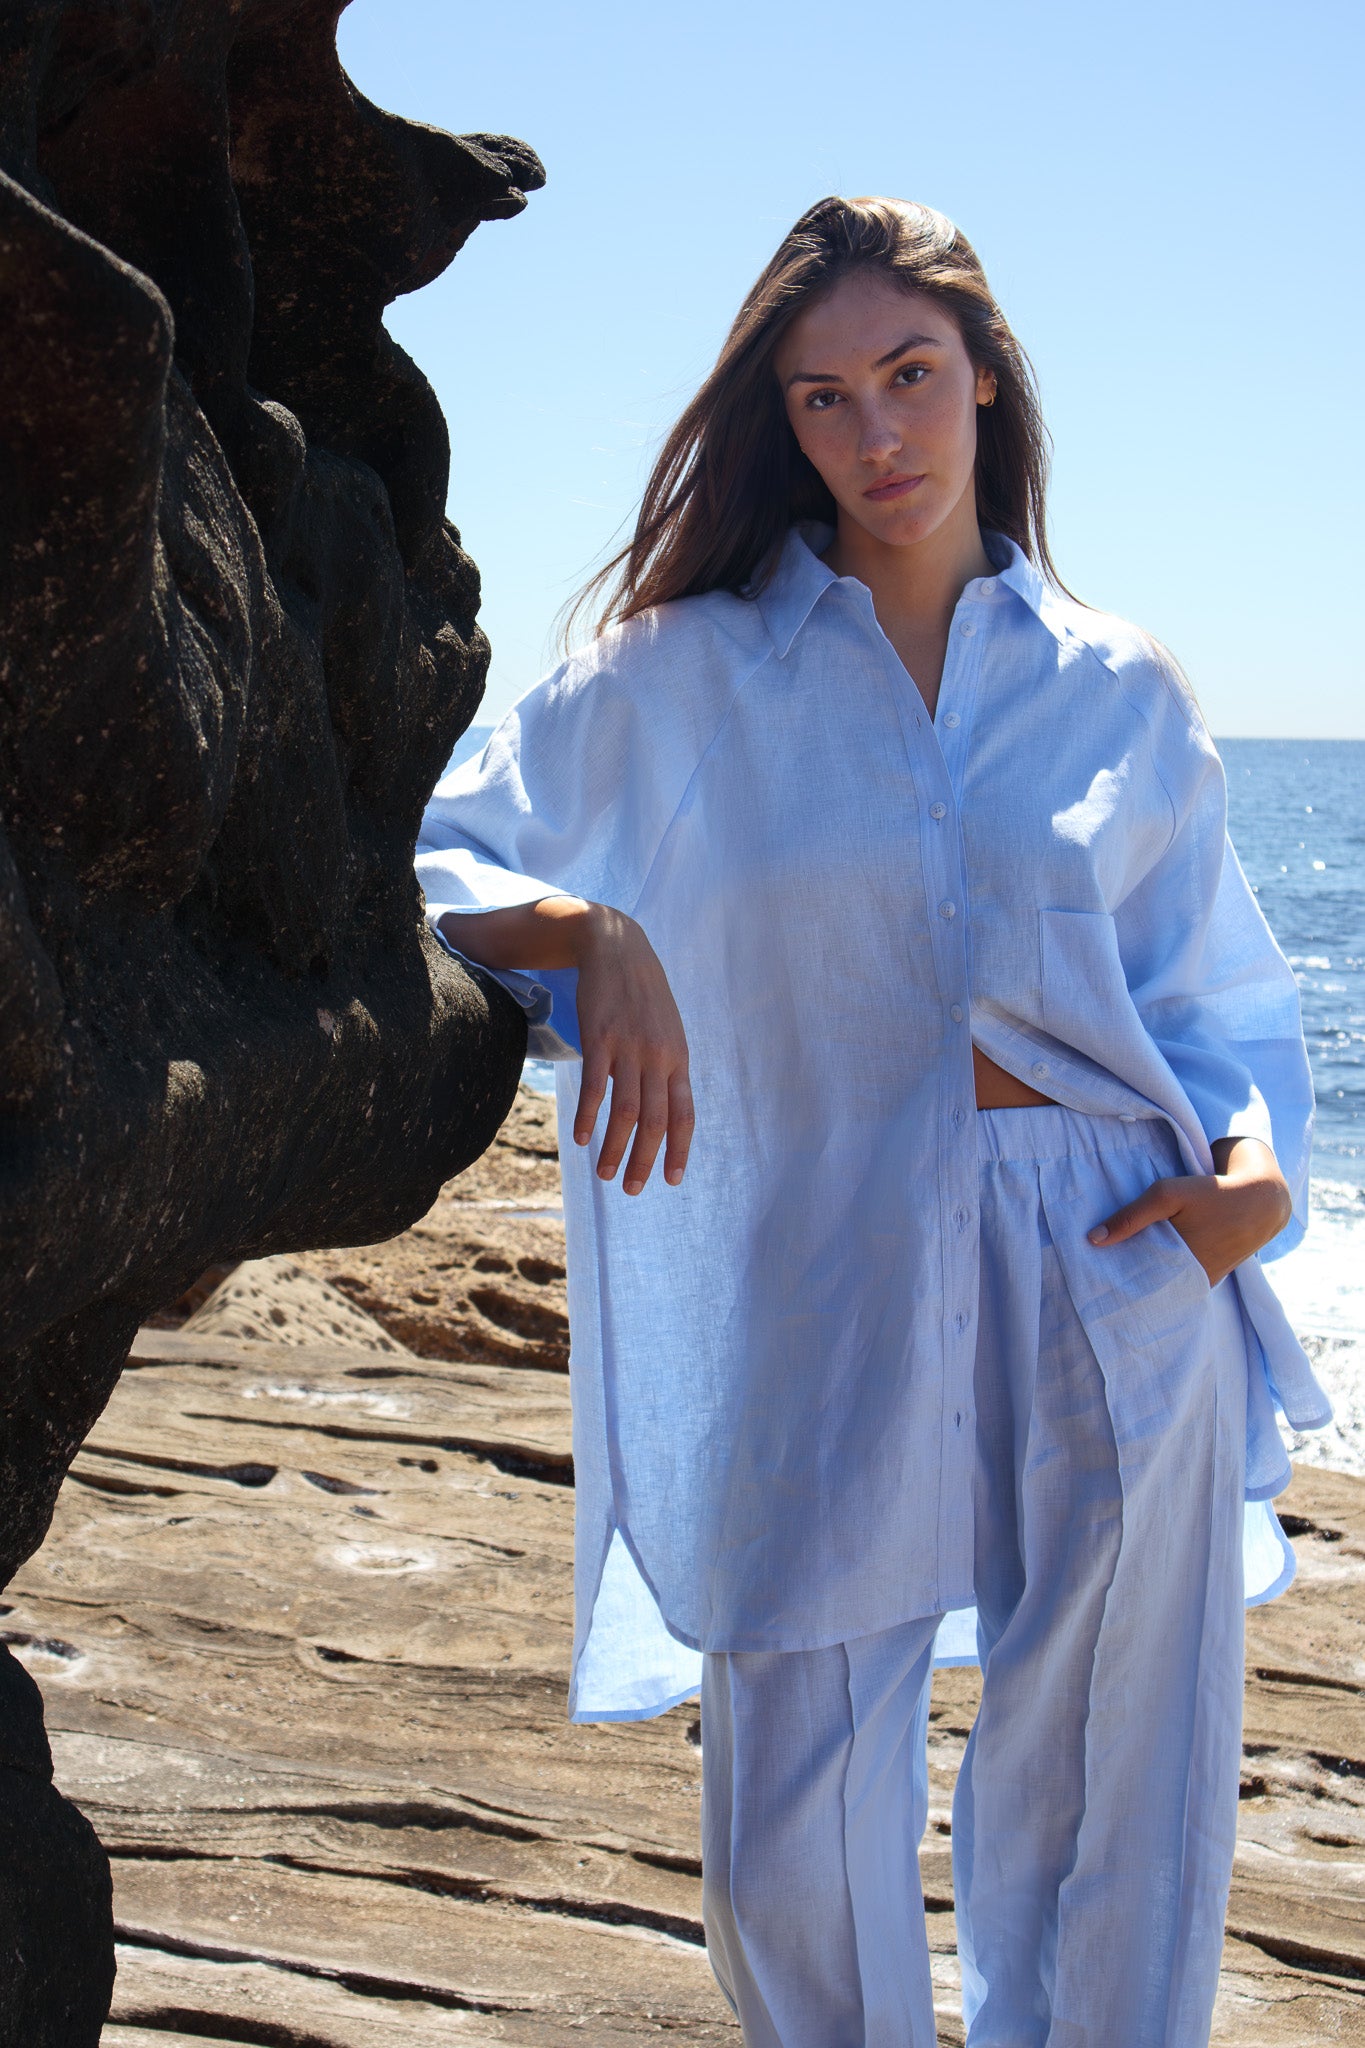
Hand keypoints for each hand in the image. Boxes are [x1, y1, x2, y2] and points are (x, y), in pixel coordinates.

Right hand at [569, 904, 692, 1194]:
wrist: (617, 946)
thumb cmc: (643, 994)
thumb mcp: (666, 1029)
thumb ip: (667, 1067)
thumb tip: (663, 1107)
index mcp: (678, 1059)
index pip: (684, 1114)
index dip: (678, 1150)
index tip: (671, 1179)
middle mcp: (658, 1057)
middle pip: (654, 1121)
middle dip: (644, 1160)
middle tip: (633, 1190)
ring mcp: (629, 1048)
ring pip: (625, 1111)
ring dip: (615, 1148)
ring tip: (605, 1174)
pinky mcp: (600, 1038)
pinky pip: (596, 1087)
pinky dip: (589, 1117)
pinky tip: (582, 1139)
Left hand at [1087, 1136, 1292, 1286]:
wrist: (1261, 1202)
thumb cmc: (1211, 1194)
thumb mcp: (1168, 1195)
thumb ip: (1131, 1217)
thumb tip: (1093, 1239)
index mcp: (1178, 1263)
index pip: (1135, 1279)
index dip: (1115, 1275)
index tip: (1092, 1272)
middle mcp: (1190, 1280)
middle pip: (1149, 1284)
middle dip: (1128, 1277)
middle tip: (1100, 1271)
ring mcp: (1203, 1282)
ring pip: (1164, 1284)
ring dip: (1147, 1275)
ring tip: (1121, 1266)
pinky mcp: (1211, 1279)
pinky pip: (1181, 1282)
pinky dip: (1166, 1275)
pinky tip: (1149, 1264)